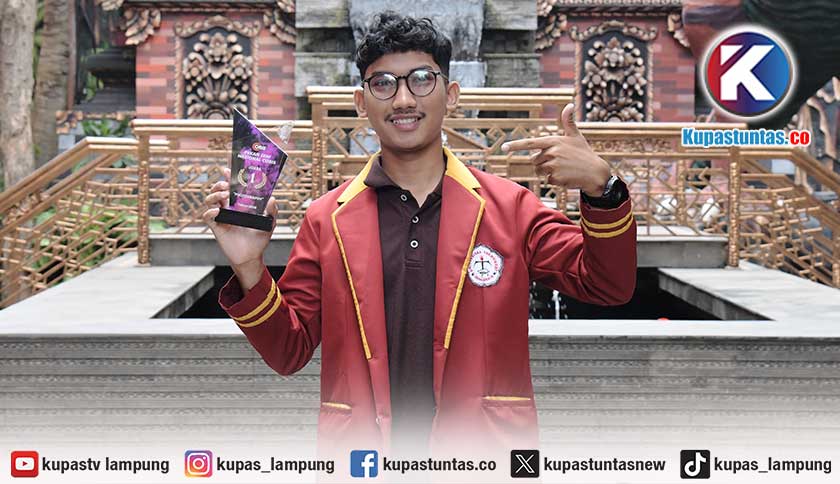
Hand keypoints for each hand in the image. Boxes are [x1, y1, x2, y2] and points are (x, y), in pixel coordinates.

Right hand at [202, 168, 276, 288]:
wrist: (251, 256)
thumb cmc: (259, 239)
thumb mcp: (269, 223)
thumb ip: (272, 211)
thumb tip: (272, 199)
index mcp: (240, 203)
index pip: (232, 186)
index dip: (229, 176)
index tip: (228, 169)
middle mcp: (229, 208)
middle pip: (218, 190)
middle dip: (220, 184)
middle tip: (227, 185)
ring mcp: (222, 216)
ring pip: (210, 200)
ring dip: (214, 194)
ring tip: (223, 196)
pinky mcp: (216, 227)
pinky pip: (207, 216)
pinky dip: (210, 212)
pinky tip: (217, 212)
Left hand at [501, 103, 610, 196]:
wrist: (596, 173)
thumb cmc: (584, 154)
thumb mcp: (576, 136)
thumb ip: (568, 122)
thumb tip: (569, 105)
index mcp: (554, 141)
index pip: (530, 143)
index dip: (516, 145)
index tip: (504, 147)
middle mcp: (552, 152)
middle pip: (534, 161)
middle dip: (543, 163)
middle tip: (560, 162)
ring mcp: (553, 165)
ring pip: (539, 171)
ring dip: (548, 172)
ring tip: (563, 169)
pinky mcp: (556, 178)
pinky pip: (547, 180)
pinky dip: (555, 181)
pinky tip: (566, 177)